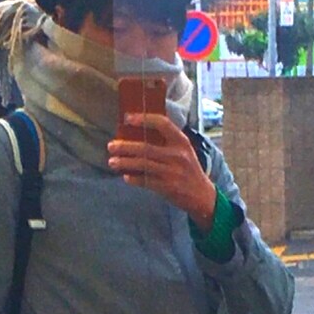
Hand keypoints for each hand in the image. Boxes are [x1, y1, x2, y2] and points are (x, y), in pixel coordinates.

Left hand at [107, 114, 216, 231]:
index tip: (128, 118)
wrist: (202, 196)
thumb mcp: (184, 151)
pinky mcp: (168, 187)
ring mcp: (172, 172)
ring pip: (143, 164)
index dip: (144, 119)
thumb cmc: (188, 170)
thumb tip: (138, 132)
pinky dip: (134, 179)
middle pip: (146, 147)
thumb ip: (167, 141)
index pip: (162, 124)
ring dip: (125, 162)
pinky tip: (126, 177)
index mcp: (181, 142)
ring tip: (112, 161)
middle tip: (111, 145)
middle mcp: (177, 155)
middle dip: (125, 146)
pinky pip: (146, 181)